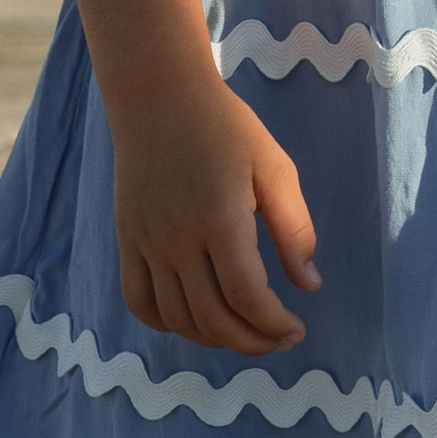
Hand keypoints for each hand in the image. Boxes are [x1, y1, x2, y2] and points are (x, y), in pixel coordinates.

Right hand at [110, 78, 320, 353]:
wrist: (159, 96)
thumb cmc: (226, 128)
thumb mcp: (275, 168)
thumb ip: (293, 230)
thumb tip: (309, 285)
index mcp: (220, 219)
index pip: (246, 296)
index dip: (273, 324)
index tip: (295, 329)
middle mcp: (177, 239)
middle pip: (212, 318)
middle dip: (251, 341)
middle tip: (279, 340)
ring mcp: (145, 243)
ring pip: (176, 318)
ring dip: (214, 339)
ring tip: (244, 333)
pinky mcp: (127, 240)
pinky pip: (139, 301)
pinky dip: (167, 324)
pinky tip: (195, 323)